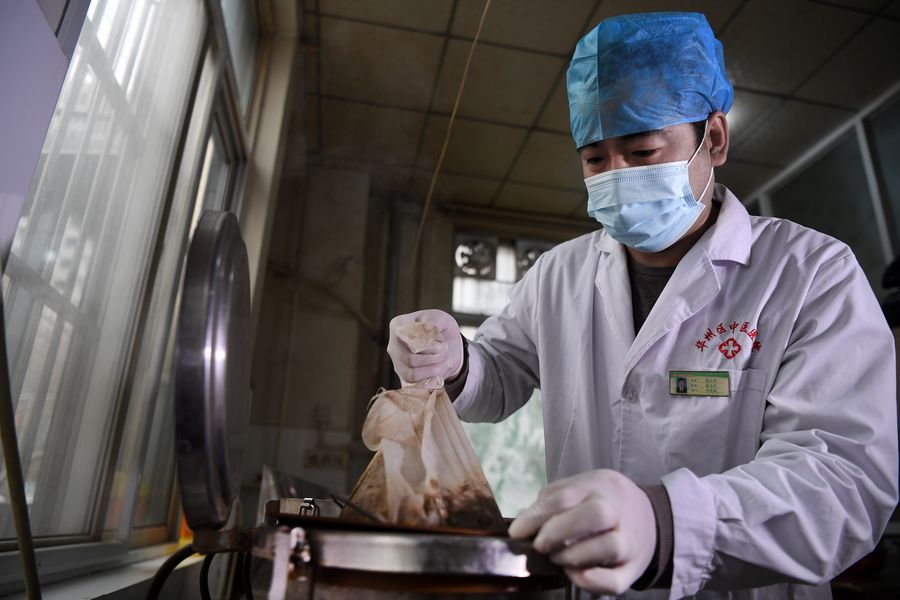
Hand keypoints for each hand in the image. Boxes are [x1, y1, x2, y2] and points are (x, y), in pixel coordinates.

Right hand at [387, 309, 463, 386]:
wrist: (448, 344)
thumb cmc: (441, 328)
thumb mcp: (441, 318)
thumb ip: (434, 322)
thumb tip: (428, 337)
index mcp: (398, 325)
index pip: (406, 339)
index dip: (426, 344)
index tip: (440, 344)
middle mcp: (394, 346)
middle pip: (409, 359)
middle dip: (433, 358)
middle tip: (446, 352)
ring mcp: (398, 364)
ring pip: (412, 374)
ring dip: (434, 370)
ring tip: (446, 362)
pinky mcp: (405, 379)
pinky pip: (414, 388)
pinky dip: (430, 384)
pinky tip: (440, 378)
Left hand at [508, 469, 656, 594]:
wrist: (650, 517)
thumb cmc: (603, 501)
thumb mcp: (580, 487)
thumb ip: (551, 500)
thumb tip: (524, 522)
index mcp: (598, 486)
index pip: (566, 497)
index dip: (537, 516)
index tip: (517, 532)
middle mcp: (618, 511)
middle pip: (596, 515)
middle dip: (559, 531)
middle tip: (540, 545)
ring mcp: (629, 540)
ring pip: (610, 546)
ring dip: (575, 555)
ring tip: (557, 559)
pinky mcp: (633, 569)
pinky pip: (616, 580)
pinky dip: (593, 581)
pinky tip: (575, 575)